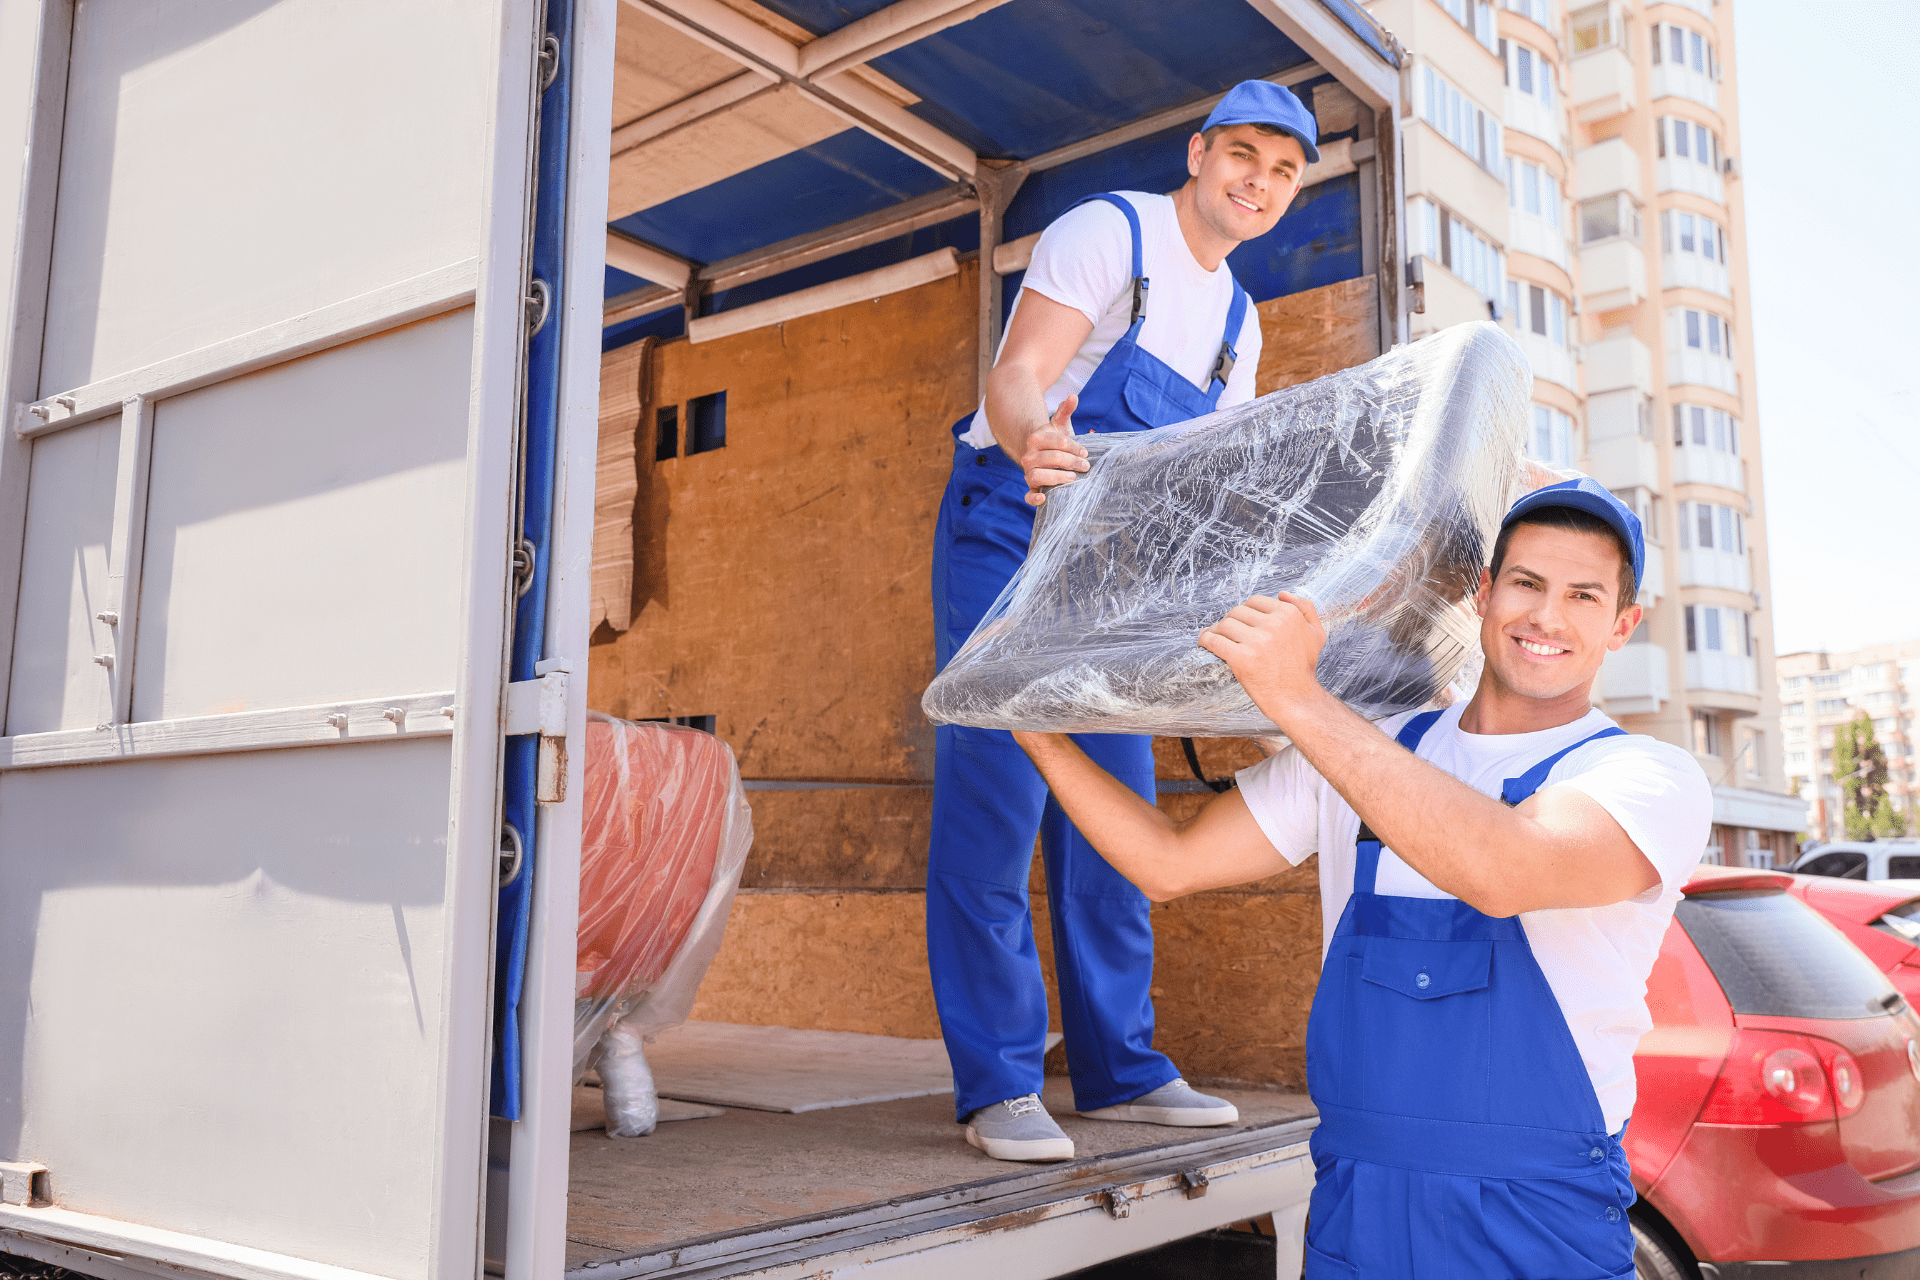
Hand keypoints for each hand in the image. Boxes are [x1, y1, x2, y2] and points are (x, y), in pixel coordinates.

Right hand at [1020, 395, 1086, 505]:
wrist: (1044, 456)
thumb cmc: (1056, 441)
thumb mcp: (1060, 425)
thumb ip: (1065, 411)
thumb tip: (1074, 396)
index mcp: (1036, 438)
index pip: (1057, 442)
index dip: (1073, 447)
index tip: (1085, 452)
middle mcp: (1029, 456)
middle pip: (1051, 458)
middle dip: (1071, 462)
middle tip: (1086, 466)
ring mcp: (1029, 472)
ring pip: (1038, 475)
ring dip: (1057, 477)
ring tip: (1073, 478)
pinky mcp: (1031, 487)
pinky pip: (1028, 495)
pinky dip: (1034, 498)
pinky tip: (1044, 497)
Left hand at [1198, 593, 1328, 721]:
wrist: (1296, 698)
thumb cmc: (1303, 667)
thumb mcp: (1316, 633)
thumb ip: (1305, 608)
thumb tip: (1283, 593)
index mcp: (1288, 615)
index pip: (1256, 601)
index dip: (1247, 612)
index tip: (1243, 623)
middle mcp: (1273, 625)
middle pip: (1237, 611)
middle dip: (1231, 621)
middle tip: (1229, 633)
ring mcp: (1256, 641)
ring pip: (1224, 624)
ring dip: (1217, 630)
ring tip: (1217, 638)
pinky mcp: (1241, 658)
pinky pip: (1215, 641)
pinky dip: (1206, 640)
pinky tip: (1204, 642)